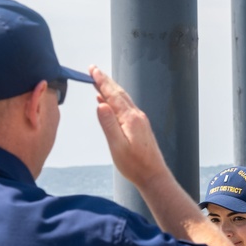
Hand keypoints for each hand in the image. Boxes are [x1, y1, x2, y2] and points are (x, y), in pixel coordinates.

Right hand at [90, 65, 171, 189]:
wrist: (153, 175)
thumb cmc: (134, 164)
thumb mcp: (117, 146)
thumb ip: (108, 124)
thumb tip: (100, 103)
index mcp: (130, 118)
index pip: (113, 94)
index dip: (101, 81)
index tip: (92, 70)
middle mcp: (136, 116)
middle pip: (119, 93)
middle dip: (105, 81)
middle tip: (93, 70)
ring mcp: (140, 121)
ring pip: (123, 100)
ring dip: (110, 89)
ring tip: (98, 82)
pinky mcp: (140, 127)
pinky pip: (125, 108)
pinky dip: (115, 101)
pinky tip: (108, 103)